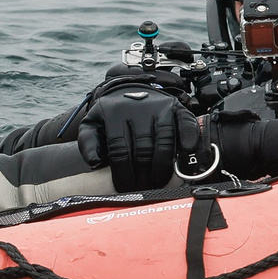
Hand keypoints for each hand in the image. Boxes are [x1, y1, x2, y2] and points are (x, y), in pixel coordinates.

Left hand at [77, 72, 201, 191]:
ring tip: (158, 183)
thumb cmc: (111, 113)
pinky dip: (189, 139)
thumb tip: (94, 161)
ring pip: (164, 142)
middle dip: (143, 176)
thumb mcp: (92, 123)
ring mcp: (160, 107)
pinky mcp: (177, 107)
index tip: (124, 189)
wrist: (129, 88)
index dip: (122, 174)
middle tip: (143, 190)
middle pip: (143, 150)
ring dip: (163, 167)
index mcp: (115, 113)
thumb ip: (88, 142)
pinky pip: (186, 124)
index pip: (120, 150)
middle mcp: (139, 109)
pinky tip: (185, 154)